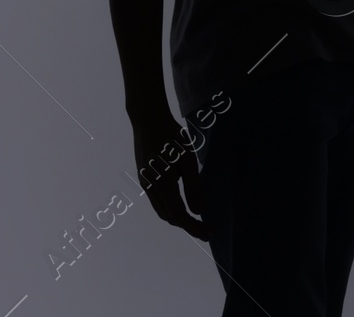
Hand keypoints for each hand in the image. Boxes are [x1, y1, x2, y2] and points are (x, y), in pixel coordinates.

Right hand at [130, 112, 209, 240]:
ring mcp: (145, 184)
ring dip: (178, 219)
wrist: (147, 120)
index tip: (209, 233)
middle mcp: (150, 189)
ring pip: (161, 210)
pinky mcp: (144, 178)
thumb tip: (198, 211)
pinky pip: (157, 202)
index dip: (194, 227)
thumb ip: (193, 186)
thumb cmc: (171, 137)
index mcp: (162, 185)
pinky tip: (181, 205)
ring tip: (196, 221)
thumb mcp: (188, 160)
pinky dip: (170, 209)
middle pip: (169, 217)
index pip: (179, 215)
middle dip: (188, 226)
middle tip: (206, 229)